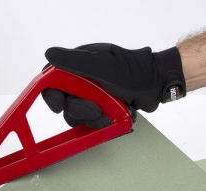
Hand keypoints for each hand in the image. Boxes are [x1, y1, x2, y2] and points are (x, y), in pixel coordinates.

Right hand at [42, 43, 185, 127]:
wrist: (155, 85)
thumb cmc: (133, 71)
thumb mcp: (102, 65)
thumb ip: (74, 61)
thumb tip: (50, 53)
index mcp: (77, 65)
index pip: (52, 80)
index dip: (52, 94)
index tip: (59, 105)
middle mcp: (80, 80)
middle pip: (63, 102)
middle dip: (79, 109)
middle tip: (96, 110)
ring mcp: (89, 95)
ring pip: (74, 115)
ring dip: (90, 118)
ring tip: (107, 115)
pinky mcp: (97, 108)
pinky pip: (88, 122)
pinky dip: (98, 122)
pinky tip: (110, 118)